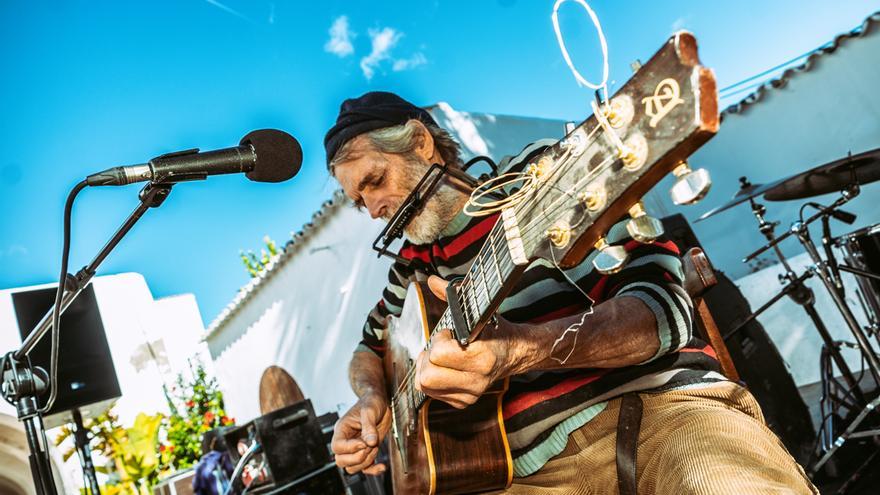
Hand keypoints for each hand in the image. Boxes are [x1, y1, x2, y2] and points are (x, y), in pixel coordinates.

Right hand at [331, 392, 391, 474]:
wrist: (381, 402)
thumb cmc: (371, 402)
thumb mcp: (370, 410)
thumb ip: (369, 426)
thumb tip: (370, 442)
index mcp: (342, 429)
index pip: (337, 446)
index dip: (350, 448)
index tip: (364, 442)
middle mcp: (347, 440)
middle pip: (341, 461)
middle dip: (358, 457)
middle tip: (370, 446)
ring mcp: (356, 448)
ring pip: (352, 467)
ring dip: (366, 462)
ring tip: (375, 447)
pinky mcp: (366, 452)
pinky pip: (365, 469)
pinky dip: (373, 470)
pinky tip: (382, 466)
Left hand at [416, 276, 519, 408]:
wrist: (514, 353)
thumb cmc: (494, 331)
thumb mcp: (477, 310)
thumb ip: (452, 295)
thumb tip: (432, 281)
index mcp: (482, 357)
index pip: (438, 355)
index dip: (438, 340)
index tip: (448, 333)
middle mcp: (477, 379)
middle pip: (427, 376)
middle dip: (427, 358)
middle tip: (438, 347)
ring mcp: (471, 393)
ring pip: (426, 386)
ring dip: (427, 369)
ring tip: (439, 357)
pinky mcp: (464, 402)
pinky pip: (432, 394)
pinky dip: (433, 380)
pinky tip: (444, 368)